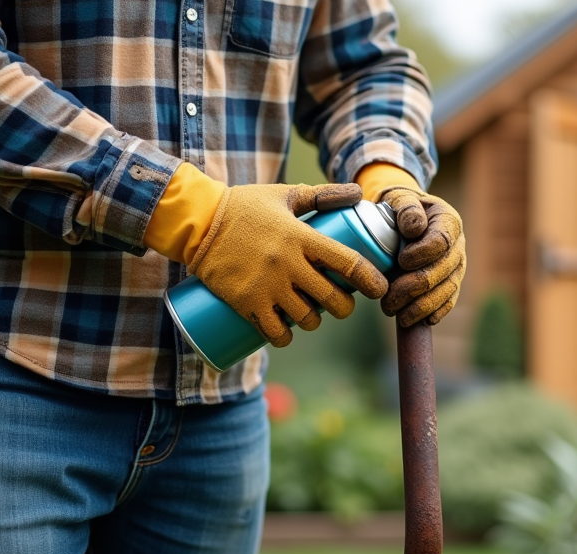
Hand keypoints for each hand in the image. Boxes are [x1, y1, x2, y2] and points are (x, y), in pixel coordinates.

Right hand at [188, 183, 388, 346]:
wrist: (197, 222)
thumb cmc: (244, 206)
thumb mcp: (284, 195)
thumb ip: (321, 195)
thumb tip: (356, 192)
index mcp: (302, 236)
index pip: (347, 263)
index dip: (370, 280)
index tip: (379, 289)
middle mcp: (289, 263)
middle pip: (332, 299)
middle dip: (343, 307)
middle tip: (340, 305)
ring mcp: (268, 285)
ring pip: (307, 319)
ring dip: (314, 322)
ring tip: (310, 315)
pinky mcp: (247, 302)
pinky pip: (275, 332)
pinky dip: (284, 336)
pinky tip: (286, 333)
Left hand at [377, 187, 465, 326]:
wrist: (407, 219)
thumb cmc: (401, 208)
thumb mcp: (400, 198)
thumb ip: (406, 208)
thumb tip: (414, 228)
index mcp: (448, 221)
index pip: (441, 241)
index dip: (422, 254)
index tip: (401, 261)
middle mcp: (458, 246)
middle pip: (442, 272)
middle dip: (413, 288)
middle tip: (387, 300)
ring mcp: (457, 267)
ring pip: (445, 291)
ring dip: (420, 307)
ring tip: (395, 314)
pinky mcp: (451, 284)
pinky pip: (448, 302)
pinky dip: (434, 313)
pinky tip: (418, 322)